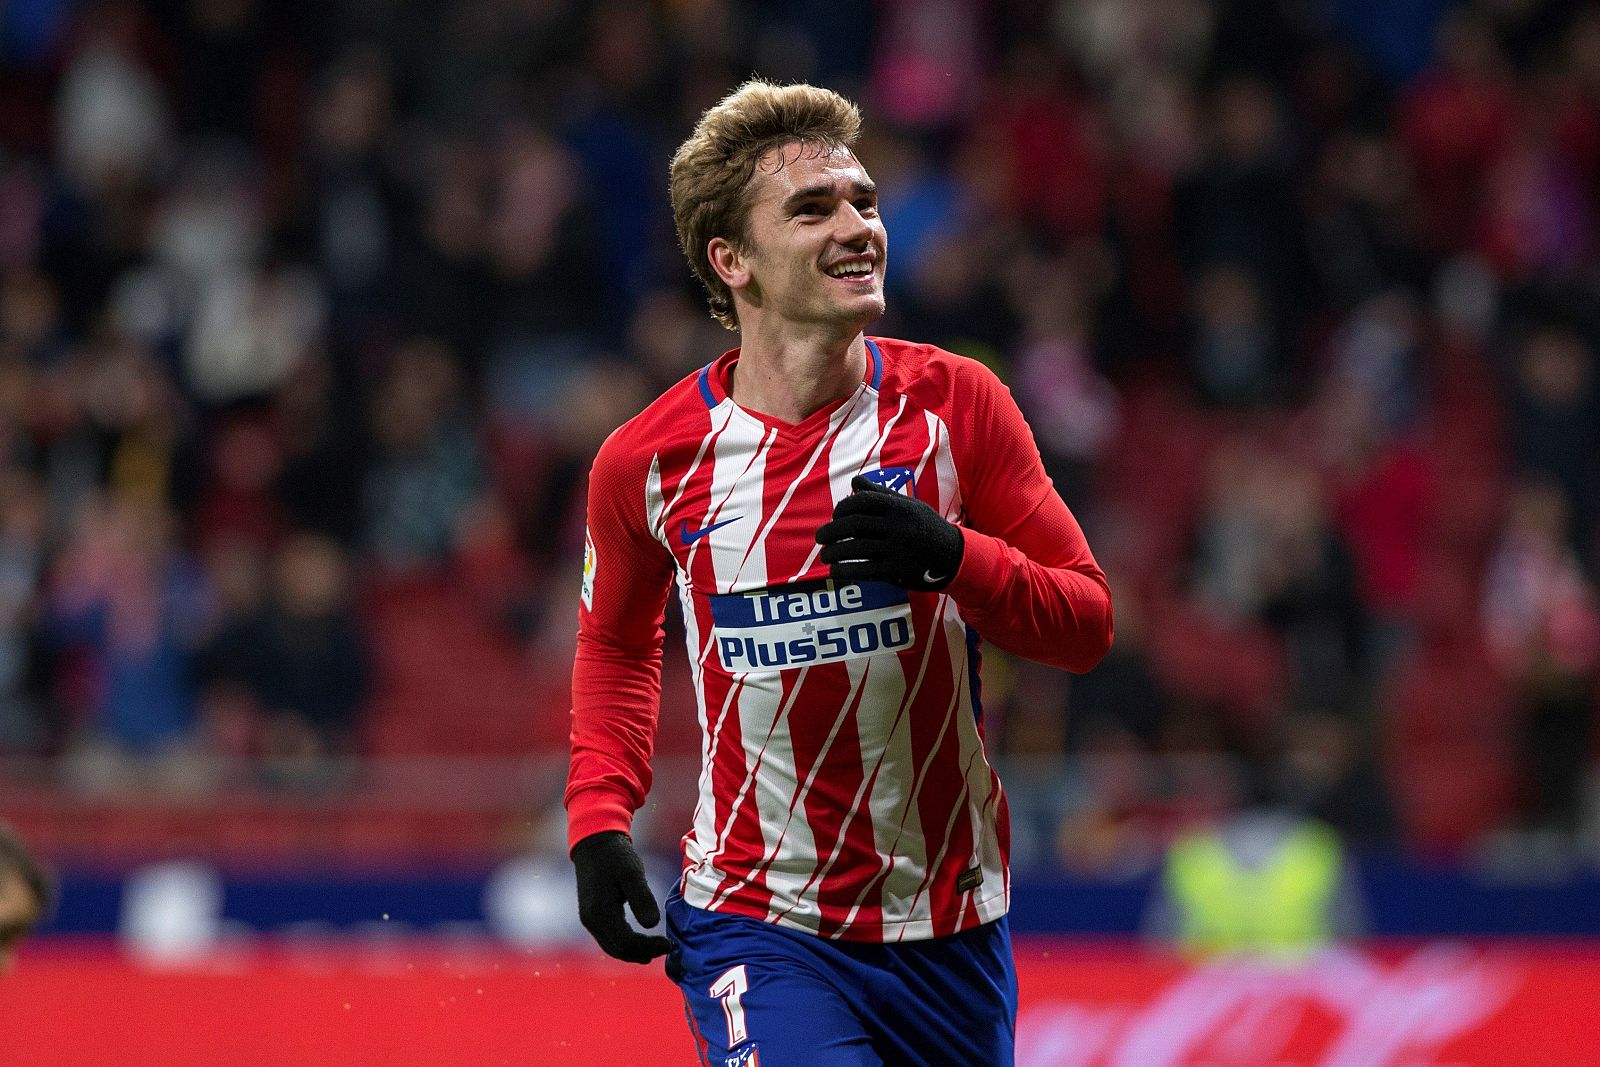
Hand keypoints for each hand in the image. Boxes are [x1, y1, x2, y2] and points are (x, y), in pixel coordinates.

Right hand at [571, 830, 671, 963]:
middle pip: (619, 950)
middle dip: (643, 953)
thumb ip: (642, 898)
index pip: (626, 942)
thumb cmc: (616, 856)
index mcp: (601, 912)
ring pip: (612, 947)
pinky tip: (640, 943)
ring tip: (656, 950)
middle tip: (667, 948)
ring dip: (635, 952)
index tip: (669, 944)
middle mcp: (591, 921)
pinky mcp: (591, 916)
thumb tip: (652, 925)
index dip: (649, 947)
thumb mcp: (633, 873)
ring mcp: (589, 920)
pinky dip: (625, 945)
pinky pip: (608, 939)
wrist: (595, 844)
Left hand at [815, 475, 964, 590]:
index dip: (841, 509)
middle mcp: (897, 526)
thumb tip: (855, 482)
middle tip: (819, 537)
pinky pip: (864, 571)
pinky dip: (845, 571)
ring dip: (834, 552)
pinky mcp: (897, 571)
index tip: (834, 517)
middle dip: (831, 531)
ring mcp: (897, 549)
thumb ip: (880, 494)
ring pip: (856, 549)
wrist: (953, 555)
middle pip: (854, 525)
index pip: (861, 502)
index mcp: (899, 507)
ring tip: (825, 555)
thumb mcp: (909, 505)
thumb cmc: (926, 526)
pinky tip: (835, 572)